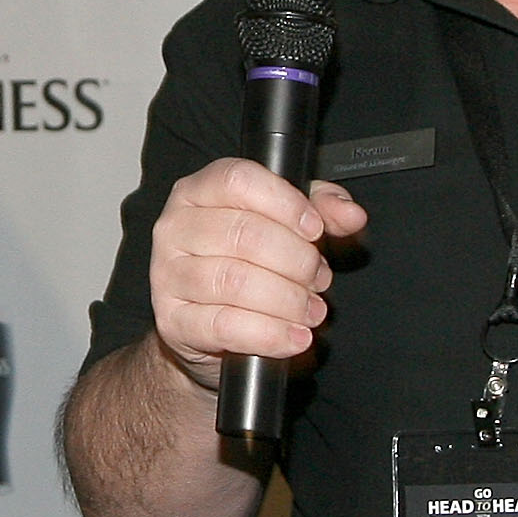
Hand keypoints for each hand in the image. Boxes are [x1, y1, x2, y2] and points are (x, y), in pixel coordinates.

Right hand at [146, 159, 369, 389]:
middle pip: (243, 233)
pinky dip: (269, 334)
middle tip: (318, 278)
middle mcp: (175, 228)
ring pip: (235, 280)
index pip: (238, 180)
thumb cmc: (246, 265)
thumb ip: (321, 210)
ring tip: (310, 310)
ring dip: (287, 299)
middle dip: (295, 260)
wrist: (209, 329)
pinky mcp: (173, 322)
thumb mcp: (286, 226)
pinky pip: (225, 325)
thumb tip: (350, 214)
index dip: (285, 203)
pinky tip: (293, 336)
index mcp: (197, 192)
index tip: (314, 229)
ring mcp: (167, 275)